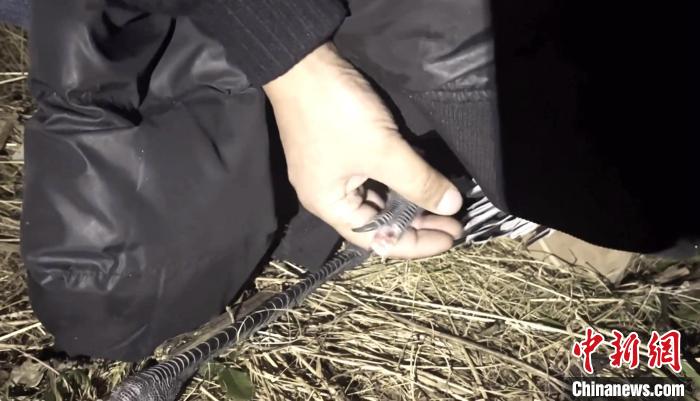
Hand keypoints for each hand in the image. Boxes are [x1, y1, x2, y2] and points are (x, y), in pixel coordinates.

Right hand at [263, 43, 462, 257]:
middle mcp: (330, 194)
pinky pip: (376, 173)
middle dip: (419, 222)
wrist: (302, 62)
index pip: (378, 240)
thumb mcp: (383, 151)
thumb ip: (419, 181)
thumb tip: (452, 206)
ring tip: (446, 200)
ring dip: (412, 199)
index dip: (417, 243)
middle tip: (456, 221)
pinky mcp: (343, 147)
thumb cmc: (337, 113)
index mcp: (330, 205)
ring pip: (380, 196)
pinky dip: (401, 177)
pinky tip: (426, 175)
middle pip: (379, 220)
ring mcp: (336, 170)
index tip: (452, 237)